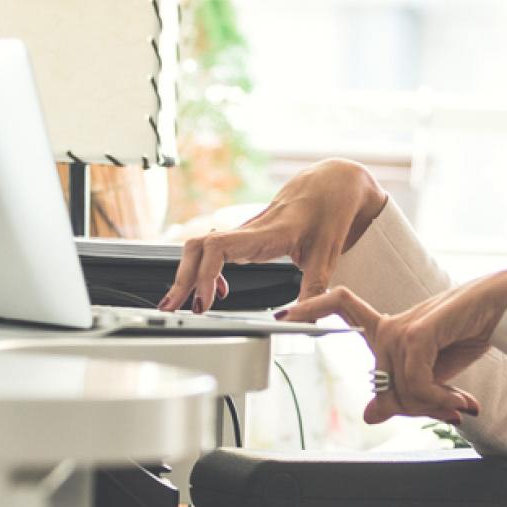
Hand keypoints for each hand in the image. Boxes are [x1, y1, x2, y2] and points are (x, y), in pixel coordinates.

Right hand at [159, 159, 389, 312]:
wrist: (334, 183)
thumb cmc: (330, 211)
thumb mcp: (327, 256)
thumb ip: (314, 292)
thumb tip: (303, 323)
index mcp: (266, 233)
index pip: (218, 247)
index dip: (204, 275)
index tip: (205, 302)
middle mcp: (249, 230)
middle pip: (197, 247)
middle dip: (181, 279)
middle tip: (172, 308)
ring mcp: (245, 231)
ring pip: (200, 246)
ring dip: (188, 275)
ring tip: (184, 304)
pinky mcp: (246, 235)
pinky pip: (213, 249)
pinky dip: (205, 270)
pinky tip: (216, 290)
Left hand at [281, 266, 506, 424]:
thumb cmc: (472, 332)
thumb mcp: (434, 374)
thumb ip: (403, 392)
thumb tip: (368, 414)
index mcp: (390, 328)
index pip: (340, 305)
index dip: (310, 307)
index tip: (282, 314)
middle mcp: (390, 325)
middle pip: (383, 386)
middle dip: (417, 408)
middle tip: (451, 411)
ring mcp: (402, 327)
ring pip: (400, 391)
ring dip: (435, 406)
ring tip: (462, 404)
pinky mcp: (417, 333)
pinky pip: (414, 384)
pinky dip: (438, 399)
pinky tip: (461, 401)